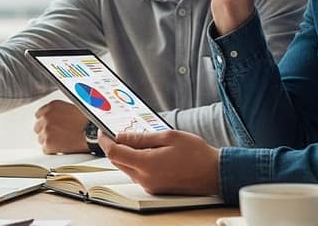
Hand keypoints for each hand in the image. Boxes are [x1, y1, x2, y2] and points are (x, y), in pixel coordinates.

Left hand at [33, 100, 89, 153]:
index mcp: (52, 106)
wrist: (93, 133)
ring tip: (63, 141)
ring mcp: (46, 130)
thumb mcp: (71, 109)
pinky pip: (46, 150)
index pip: (39, 115)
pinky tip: (64, 147)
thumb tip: (56, 118)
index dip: (47, 122)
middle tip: (59, 135)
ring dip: (50, 141)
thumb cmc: (87, 121)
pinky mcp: (48, 143)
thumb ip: (59, 112)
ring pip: (41, 139)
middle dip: (47, 131)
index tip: (52, 126)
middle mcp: (47, 117)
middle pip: (38, 127)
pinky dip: (53, 150)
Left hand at [98, 130, 219, 195]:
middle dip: (114, 146)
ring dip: (126, 154)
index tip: (102, 130)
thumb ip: (141, 138)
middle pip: (118, 161)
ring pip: (127, 168)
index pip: (114, 152)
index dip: (105, 140)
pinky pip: (137, 174)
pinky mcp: (155, 188)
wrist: (214, 174)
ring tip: (134, 139)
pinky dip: (136, 162)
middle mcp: (145, 178)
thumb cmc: (196, 154)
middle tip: (117, 131)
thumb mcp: (168, 137)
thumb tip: (121, 136)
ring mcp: (150, 186)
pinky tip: (145, 151)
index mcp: (147, 164)